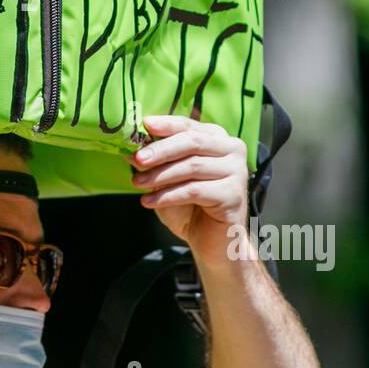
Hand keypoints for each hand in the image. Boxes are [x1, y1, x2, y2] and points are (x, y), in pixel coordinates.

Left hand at [129, 116, 250, 268]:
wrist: (213, 242)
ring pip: (192, 166)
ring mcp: (237, 171)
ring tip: (138, 183)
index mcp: (216, 138)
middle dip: (161, 150)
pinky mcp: (234, 194)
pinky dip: (168, 195)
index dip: (166, 124)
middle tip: (138, 159)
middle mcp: (231, 150)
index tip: (145, 125)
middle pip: (192, 142)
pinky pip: (195, 190)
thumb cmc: (191, 207)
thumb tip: (131, 149)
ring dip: (160, 175)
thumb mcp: (168, 179)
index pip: (189, 125)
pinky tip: (149, 201)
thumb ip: (156, 162)